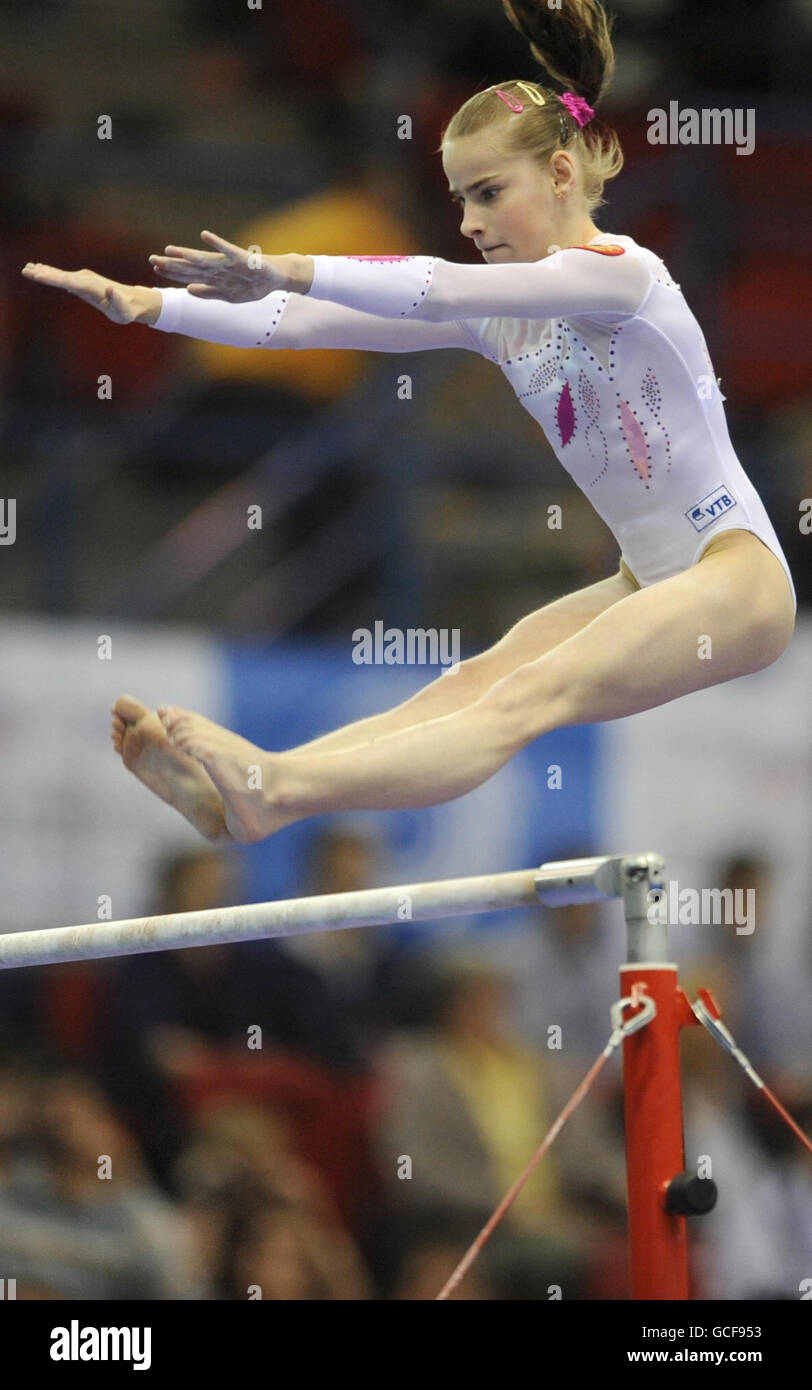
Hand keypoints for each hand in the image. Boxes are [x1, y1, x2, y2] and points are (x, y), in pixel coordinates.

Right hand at [20, 262, 158, 323]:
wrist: (133, 302)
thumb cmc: (127, 310)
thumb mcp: (124, 310)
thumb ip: (116, 300)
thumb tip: (109, 289)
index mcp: (92, 287)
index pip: (69, 282)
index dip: (54, 279)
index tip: (40, 276)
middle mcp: (87, 280)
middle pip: (62, 276)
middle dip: (44, 274)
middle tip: (26, 270)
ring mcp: (84, 279)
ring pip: (61, 275)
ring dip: (44, 272)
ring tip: (28, 268)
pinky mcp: (83, 281)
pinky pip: (64, 277)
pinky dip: (52, 274)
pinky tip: (41, 271)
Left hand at [148, 229, 291, 301]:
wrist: (275, 277)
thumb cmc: (253, 285)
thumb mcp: (229, 296)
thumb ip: (208, 293)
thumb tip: (188, 290)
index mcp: (214, 278)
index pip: (188, 274)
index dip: (171, 272)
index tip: (154, 269)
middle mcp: (218, 268)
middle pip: (190, 266)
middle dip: (172, 264)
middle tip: (151, 259)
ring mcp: (228, 262)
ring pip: (203, 259)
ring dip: (186, 255)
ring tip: (169, 250)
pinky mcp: (241, 257)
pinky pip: (227, 250)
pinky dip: (216, 243)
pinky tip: (205, 235)